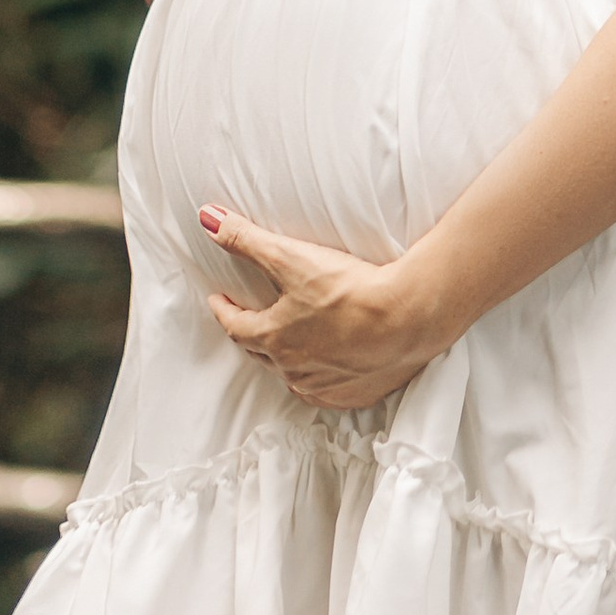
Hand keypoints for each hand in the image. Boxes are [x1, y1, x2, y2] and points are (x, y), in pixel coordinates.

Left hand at [198, 204, 450, 408]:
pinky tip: (327, 366)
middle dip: (251, 335)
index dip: (224, 310)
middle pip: (261, 353)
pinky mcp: (355, 394)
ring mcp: (325, 385)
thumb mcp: (290, 256)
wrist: (407, 317)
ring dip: (286, 359)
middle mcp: (294, 369)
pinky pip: (326, 390)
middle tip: (248, 320)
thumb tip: (209, 220)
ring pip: (293, 375)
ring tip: (288, 342)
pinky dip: (320, 377)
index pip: (236, 326)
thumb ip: (246, 239)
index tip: (220, 301)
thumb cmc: (350, 290)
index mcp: (274, 338)